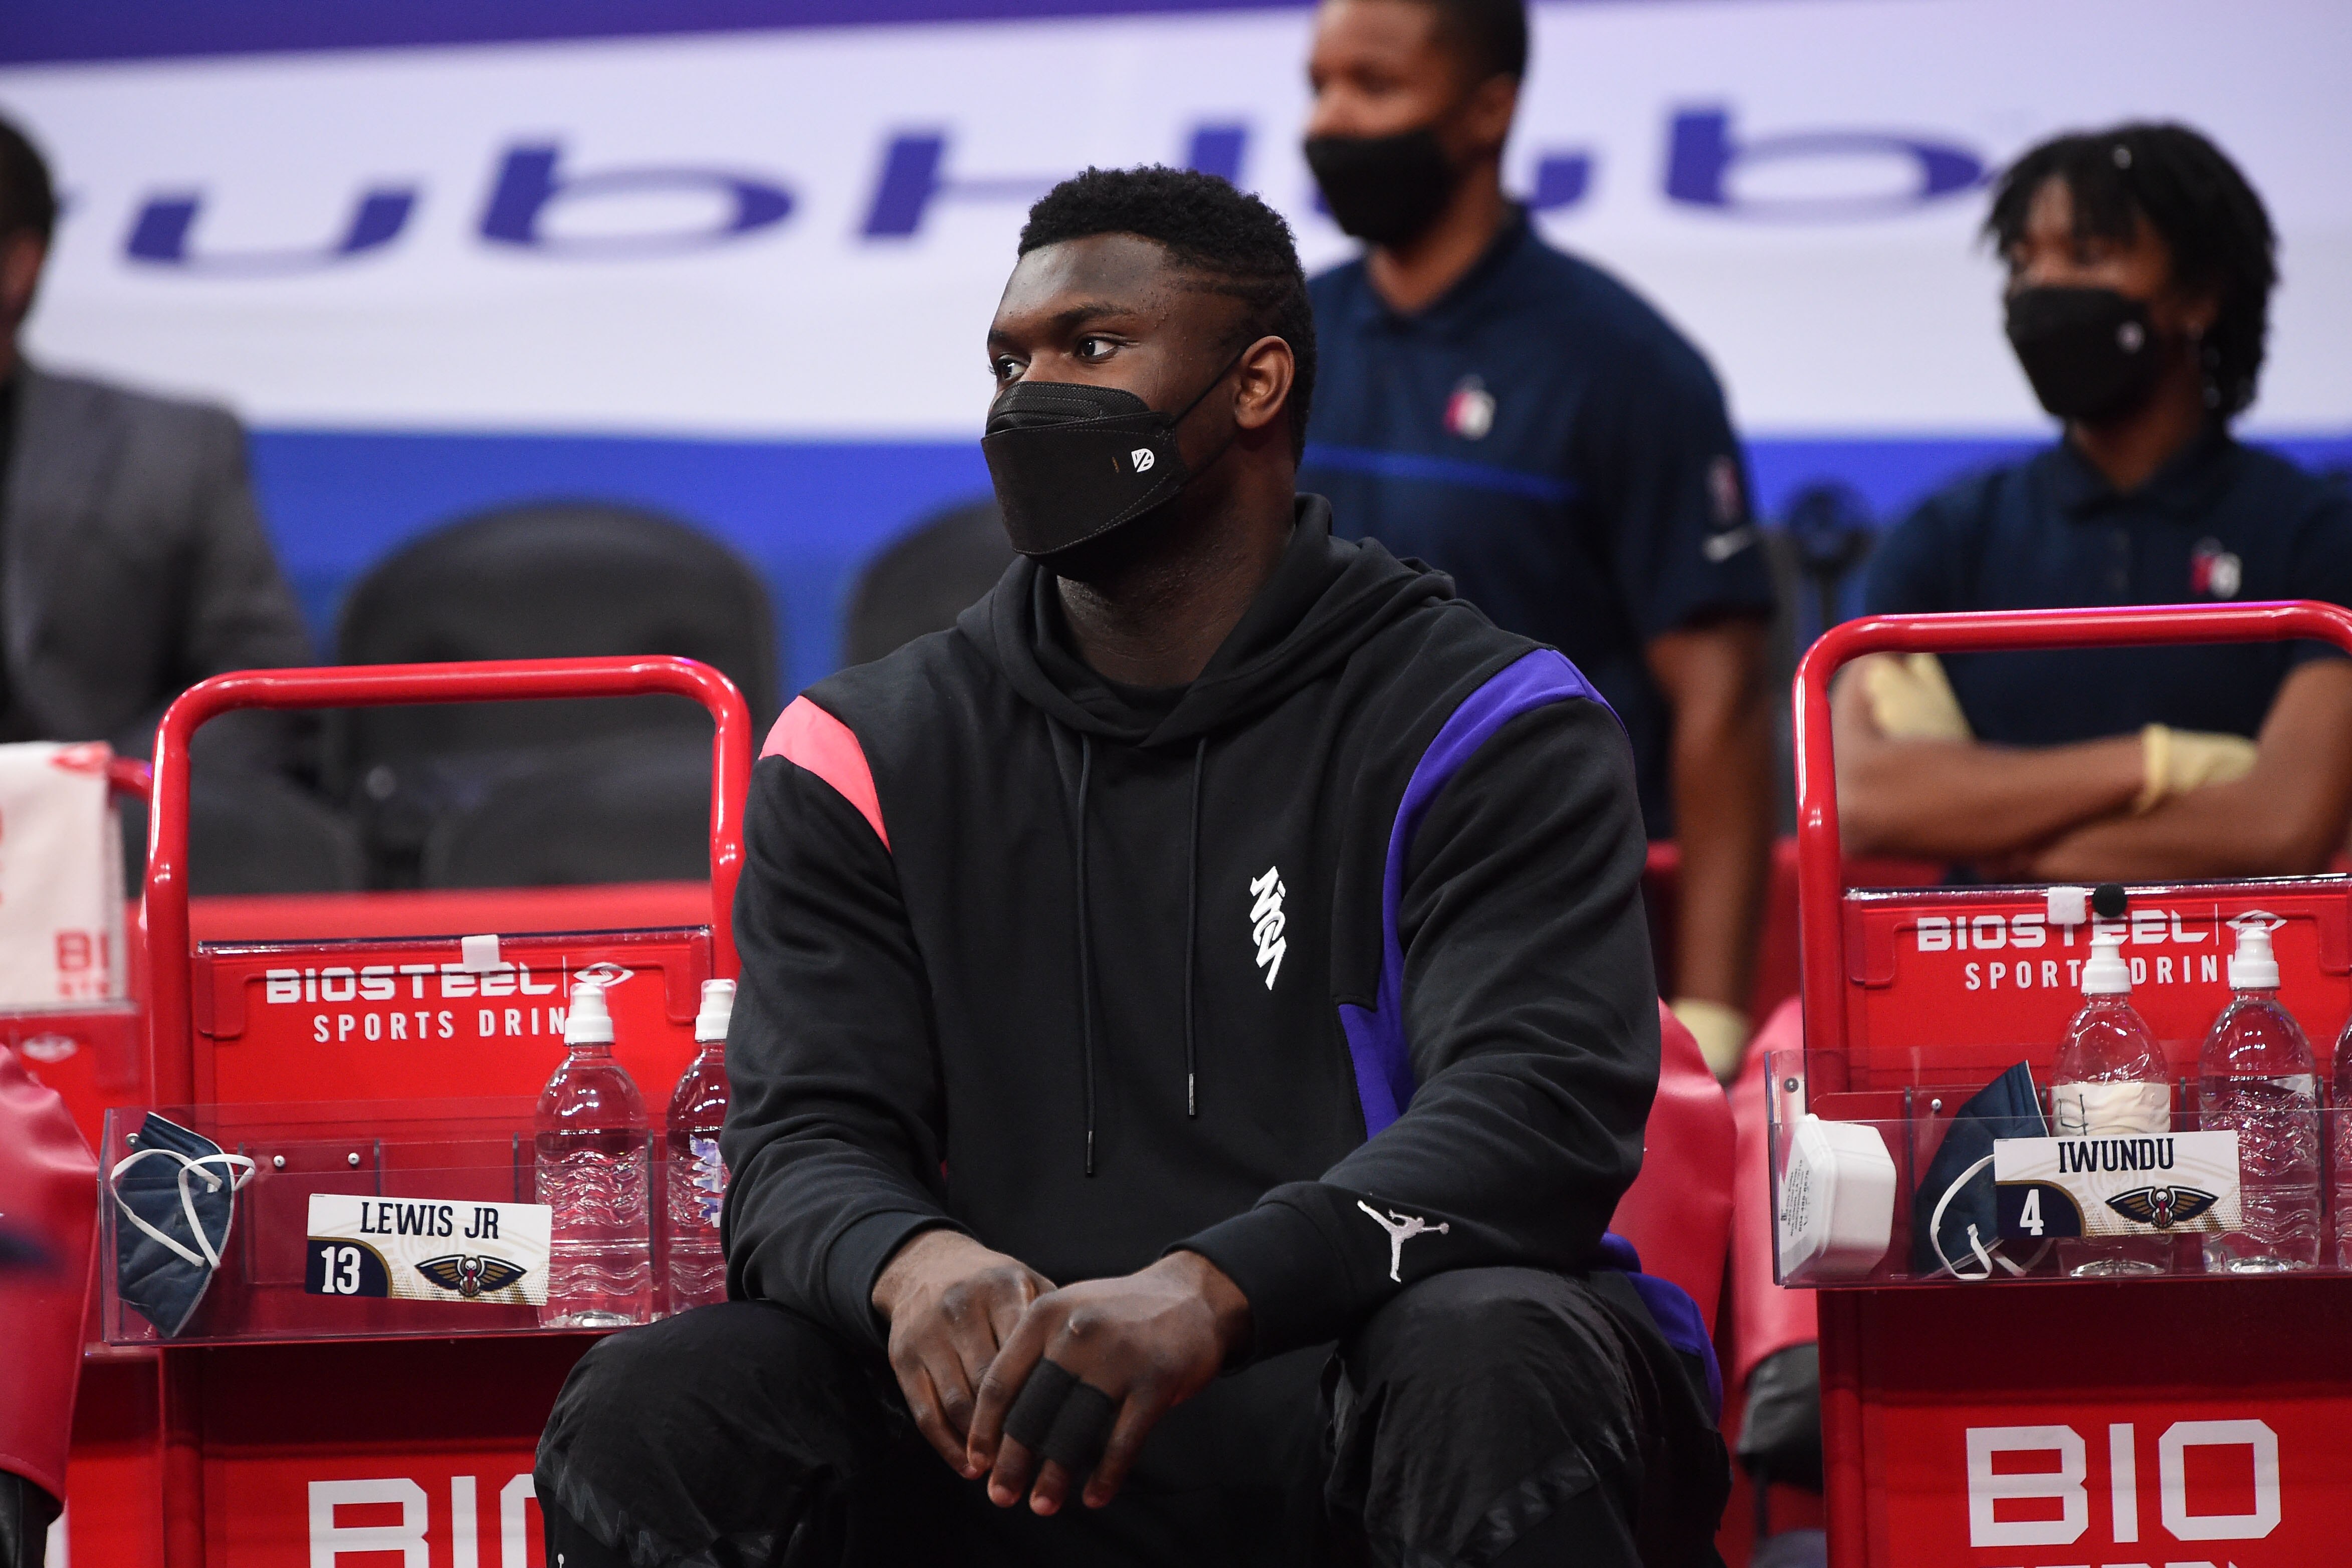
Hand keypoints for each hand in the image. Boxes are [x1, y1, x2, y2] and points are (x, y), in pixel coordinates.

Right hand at [871, 1228, 1053, 1475]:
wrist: (927, 1264)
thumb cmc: (994, 1285)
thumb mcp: (1028, 1283)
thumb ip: (1054, 1321)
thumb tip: (1090, 1376)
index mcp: (1002, 1287)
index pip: (1028, 1352)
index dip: (1044, 1396)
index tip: (1064, 1431)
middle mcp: (961, 1307)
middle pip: (991, 1382)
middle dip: (1015, 1428)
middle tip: (1039, 1461)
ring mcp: (928, 1333)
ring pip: (958, 1403)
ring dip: (982, 1444)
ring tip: (1006, 1471)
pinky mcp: (902, 1356)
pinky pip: (925, 1412)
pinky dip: (947, 1446)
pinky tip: (969, 1467)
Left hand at [964, 1250, 1249, 1514]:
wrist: (1194, 1295)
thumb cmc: (1120, 1314)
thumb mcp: (1069, 1313)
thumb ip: (1034, 1353)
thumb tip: (997, 1421)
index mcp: (1046, 1314)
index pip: (1001, 1380)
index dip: (984, 1428)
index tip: (977, 1462)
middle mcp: (1076, 1332)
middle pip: (1032, 1410)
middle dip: (1013, 1461)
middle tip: (1000, 1495)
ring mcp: (1118, 1356)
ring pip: (1073, 1430)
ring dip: (1054, 1476)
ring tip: (1042, 1506)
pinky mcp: (1156, 1380)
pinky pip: (1123, 1441)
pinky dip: (1106, 1476)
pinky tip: (1094, 1498)